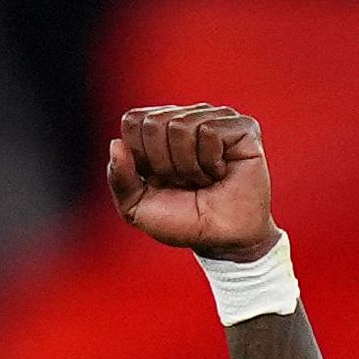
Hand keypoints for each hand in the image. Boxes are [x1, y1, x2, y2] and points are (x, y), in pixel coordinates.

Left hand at [107, 104, 274, 261]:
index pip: (133, 121)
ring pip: (180, 127)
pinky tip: (221, 172)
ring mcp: (215, 118)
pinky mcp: (242, 126)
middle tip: (184, 182)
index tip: (159, 179)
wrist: (222, 241)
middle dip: (164, 164)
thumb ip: (119, 179)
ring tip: (203, 179)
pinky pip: (209, 132)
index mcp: (159, 128)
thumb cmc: (182, 221)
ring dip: (188, 167)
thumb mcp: (137, 207)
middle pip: (153, 123)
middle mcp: (187, 116)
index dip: (141, 156)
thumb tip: (116, 143)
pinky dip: (210, 162)